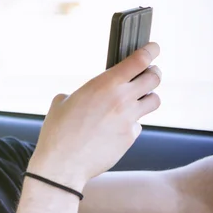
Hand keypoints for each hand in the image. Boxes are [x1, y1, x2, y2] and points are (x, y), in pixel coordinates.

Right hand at [28, 42, 161, 189]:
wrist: (63, 165)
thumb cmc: (58, 132)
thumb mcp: (62, 103)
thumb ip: (79, 93)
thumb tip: (83, 97)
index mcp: (104, 84)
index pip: (139, 60)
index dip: (150, 51)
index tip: (153, 48)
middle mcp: (121, 100)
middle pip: (154, 78)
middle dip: (153, 72)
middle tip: (149, 72)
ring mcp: (129, 120)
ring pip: (154, 101)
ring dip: (148, 97)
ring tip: (138, 98)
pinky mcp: (130, 138)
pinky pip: (138, 125)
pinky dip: (131, 123)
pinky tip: (117, 127)